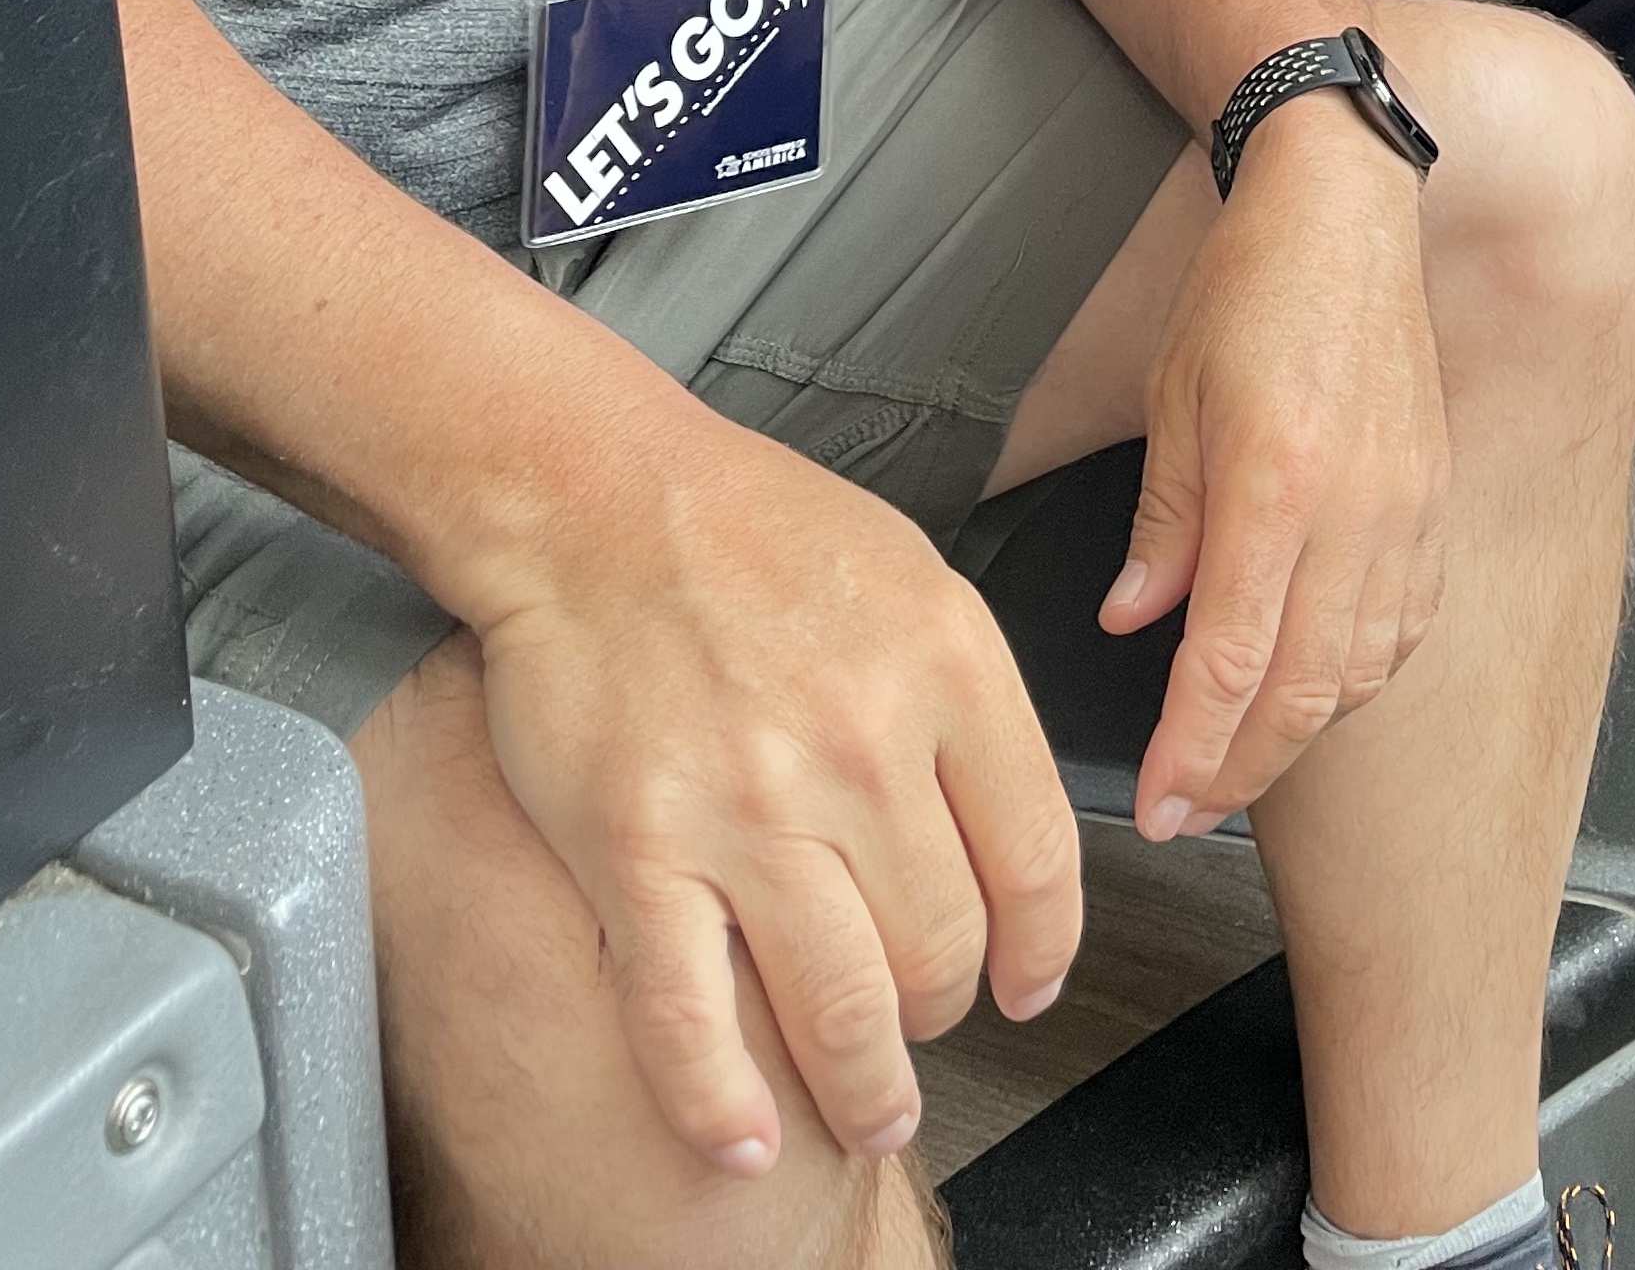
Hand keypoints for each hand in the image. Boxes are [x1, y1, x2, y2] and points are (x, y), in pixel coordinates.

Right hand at [465, 403, 1079, 1178]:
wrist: (594, 497)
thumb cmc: (751, 528)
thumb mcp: (913, 578)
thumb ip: (969, 704)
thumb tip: (1010, 831)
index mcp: (946, 666)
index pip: (1037, 862)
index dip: (1041, 951)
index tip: (1027, 984)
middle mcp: (860, 745)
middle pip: (944, 951)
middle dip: (943, 1011)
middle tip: (922, 1023)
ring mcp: (746, 808)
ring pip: (842, 1012)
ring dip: (865, 1091)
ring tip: (868, 1112)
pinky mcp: (636, 852)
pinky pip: (690, 1025)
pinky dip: (723, 1107)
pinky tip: (747, 1139)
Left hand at [1103, 97, 1449, 838]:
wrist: (1345, 207)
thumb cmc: (1252, 282)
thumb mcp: (1172, 397)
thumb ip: (1160, 527)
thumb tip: (1136, 620)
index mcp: (1275, 482)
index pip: (1231, 663)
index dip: (1192, 753)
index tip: (1159, 804)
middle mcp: (1353, 509)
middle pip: (1304, 692)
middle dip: (1239, 770)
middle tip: (1188, 811)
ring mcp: (1406, 507)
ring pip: (1363, 671)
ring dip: (1301, 733)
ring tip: (1243, 758)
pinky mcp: (1436, 496)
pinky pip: (1408, 623)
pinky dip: (1364, 675)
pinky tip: (1326, 685)